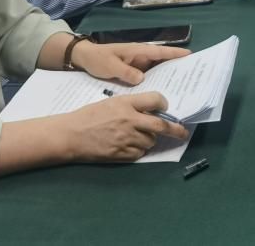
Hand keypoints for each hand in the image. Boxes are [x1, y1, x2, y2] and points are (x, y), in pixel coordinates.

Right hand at [63, 91, 188, 162]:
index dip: (163, 103)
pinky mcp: (122, 154)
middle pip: (161, 125)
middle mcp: (130, 120)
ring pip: (150, 141)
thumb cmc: (89, 115)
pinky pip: (140, 153)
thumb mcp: (111, 102)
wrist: (71, 135)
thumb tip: (151, 110)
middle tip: (183, 133)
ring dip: (150, 139)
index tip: (166, 107)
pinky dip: (139, 150)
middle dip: (175, 130)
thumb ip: (132, 105)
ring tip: (139, 136)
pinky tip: (130, 146)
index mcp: (126, 103)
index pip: (155, 100)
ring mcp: (127, 139)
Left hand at [72, 39, 190, 84]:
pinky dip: (157, 82)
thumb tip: (142, 79)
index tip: (190, 56)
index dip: (175, 54)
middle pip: (163, 62)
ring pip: (157, 70)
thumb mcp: (110, 65)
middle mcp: (141, 57)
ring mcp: (139, 65)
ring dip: (168, 76)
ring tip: (182, 88)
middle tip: (191, 77)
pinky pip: (150, 77)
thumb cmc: (98, 59)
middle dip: (177, 67)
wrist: (85, 59)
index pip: (160, 52)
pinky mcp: (134, 73)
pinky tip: (162, 94)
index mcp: (138, 51)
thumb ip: (126, 72)